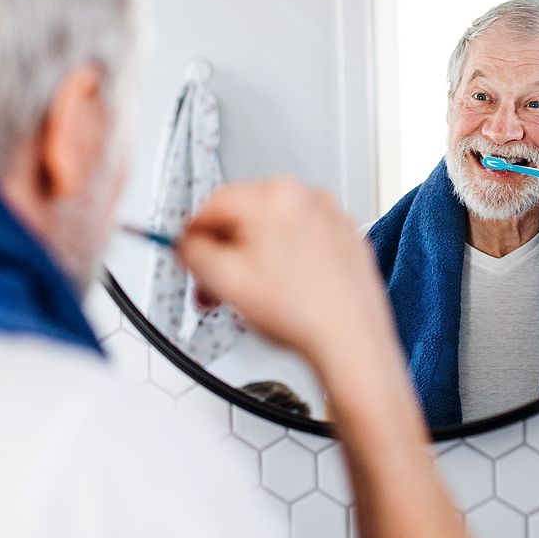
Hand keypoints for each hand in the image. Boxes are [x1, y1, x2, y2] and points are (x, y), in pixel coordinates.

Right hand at [174, 179, 399, 372]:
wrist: (351, 342)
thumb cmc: (302, 315)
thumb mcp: (225, 281)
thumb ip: (193, 253)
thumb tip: (187, 244)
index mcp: (274, 196)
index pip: (213, 204)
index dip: (193, 236)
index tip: (189, 254)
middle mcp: (308, 197)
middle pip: (245, 215)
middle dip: (225, 251)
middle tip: (216, 284)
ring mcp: (332, 217)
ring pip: (275, 229)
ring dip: (255, 256)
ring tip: (252, 294)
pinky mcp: (347, 240)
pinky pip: (305, 242)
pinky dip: (289, 261)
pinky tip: (286, 292)